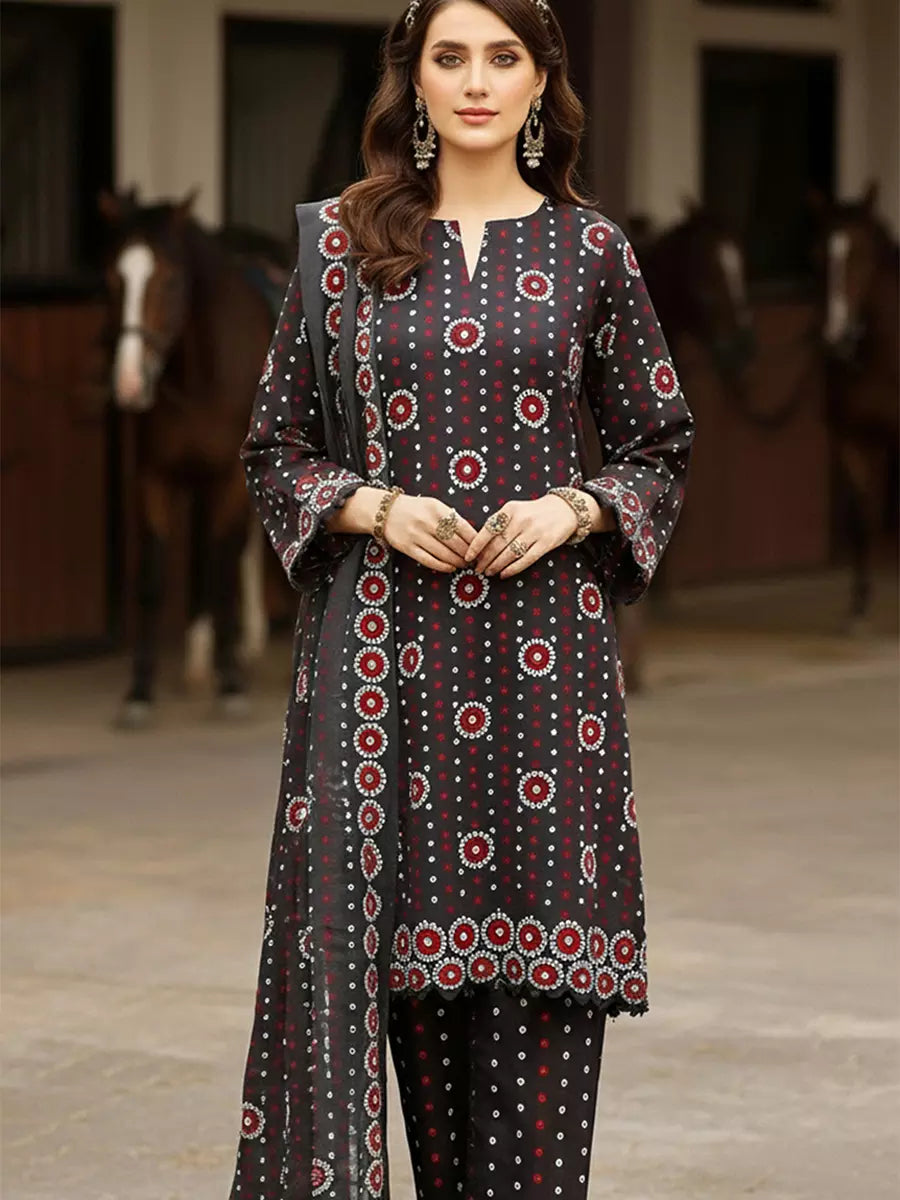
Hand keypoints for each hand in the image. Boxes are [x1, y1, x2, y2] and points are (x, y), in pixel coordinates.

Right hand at [382, 494, 478, 572]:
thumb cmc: (416, 509)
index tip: (480, 548)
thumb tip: (471, 536)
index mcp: (437, 509)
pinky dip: (442, 566)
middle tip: (474, 560)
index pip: (463, 527)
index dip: (474, 541)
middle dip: (468, 554)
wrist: (385, 511)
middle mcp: (427, 522)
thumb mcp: (434, 505)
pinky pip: (429, 560)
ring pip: (444, 554)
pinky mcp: (408, 548)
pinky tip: (450, 568)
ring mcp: (416, 536)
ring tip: (464, 564)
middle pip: (455, 543)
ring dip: (457, 562)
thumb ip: (451, 518)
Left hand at [464, 496, 585, 578]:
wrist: (564, 510)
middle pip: (498, 544)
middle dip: (485, 559)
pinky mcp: (546, 543)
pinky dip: (513, 568)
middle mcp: (522, 520)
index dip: (476, 545)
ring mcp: (535, 532)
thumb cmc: (533, 513)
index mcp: (510, 509)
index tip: (468, 557)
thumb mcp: (515, 510)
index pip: (488, 529)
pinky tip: (504, 574)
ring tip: (488, 572)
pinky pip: (526, 559)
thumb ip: (499, 523)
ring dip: (496, 565)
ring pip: (510, 554)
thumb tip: (479, 545)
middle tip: (478, 569)